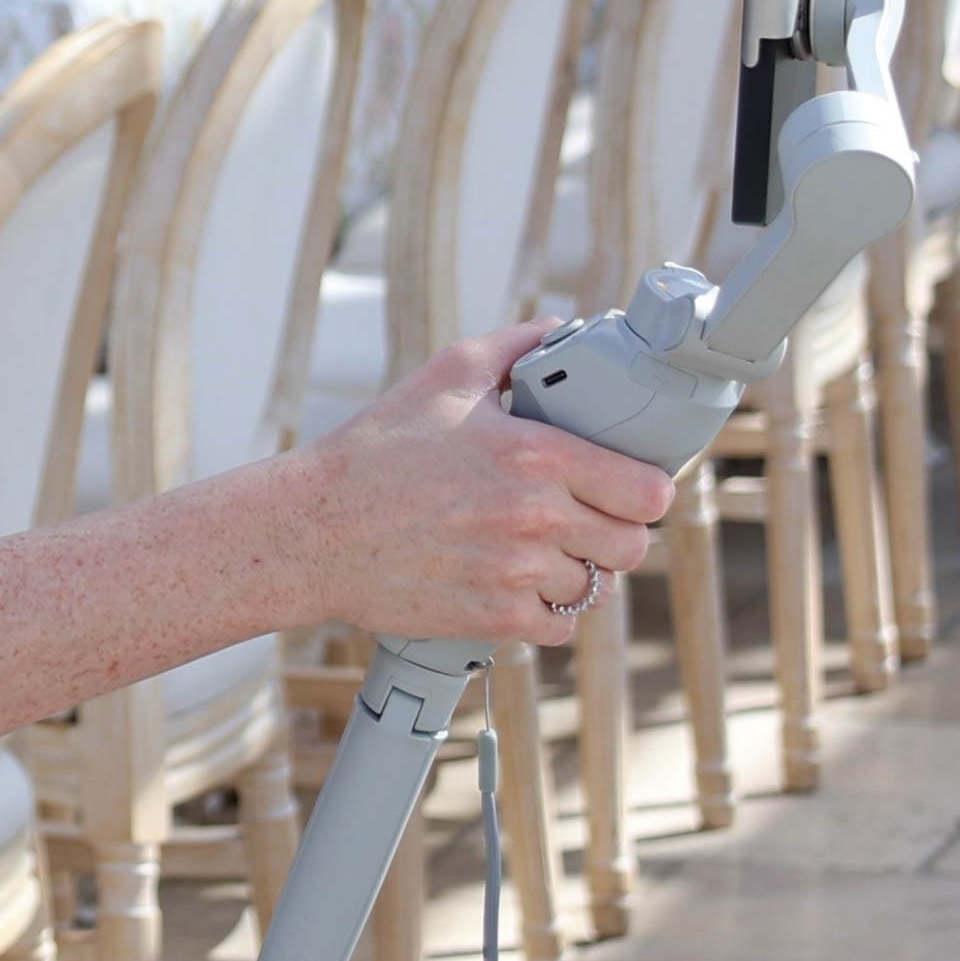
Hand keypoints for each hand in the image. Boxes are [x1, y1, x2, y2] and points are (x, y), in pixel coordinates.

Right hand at [299, 324, 675, 648]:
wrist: (313, 529)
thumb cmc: (375, 450)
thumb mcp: (445, 375)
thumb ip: (515, 348)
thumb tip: (561, 331)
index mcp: (536, 455)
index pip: (647, 491)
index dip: (646, 489)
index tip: (631, 486)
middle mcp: (535, 517)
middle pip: (632, 546)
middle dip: (617, 532)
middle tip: (590, 519)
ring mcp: (515, 574)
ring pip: (596, 588)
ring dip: (580, 571)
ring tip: (547, 551)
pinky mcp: (492, 619)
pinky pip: (559, 628)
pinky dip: (549, 611)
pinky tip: (522, 583)